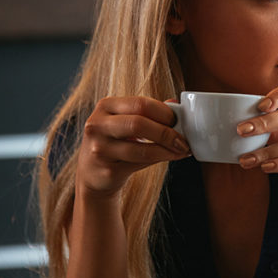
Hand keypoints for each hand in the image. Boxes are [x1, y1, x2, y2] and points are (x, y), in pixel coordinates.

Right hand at [76, 97, 190, 204]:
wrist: (94, 173)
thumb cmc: (117, 141)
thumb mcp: (127, 120)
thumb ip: (150, 111)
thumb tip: (177, 104)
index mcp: (105, 106)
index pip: (140, 104)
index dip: (164, 112)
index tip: (179, 120)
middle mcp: (97, 126)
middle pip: (138, 124)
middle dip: (167, 133)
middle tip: (183, 140)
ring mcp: (99, 150)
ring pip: (142, 149)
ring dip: (169, 150)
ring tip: (182, 150)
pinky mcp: (106, 171)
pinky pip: (141, 164)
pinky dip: (162, 159)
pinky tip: (173, 156)